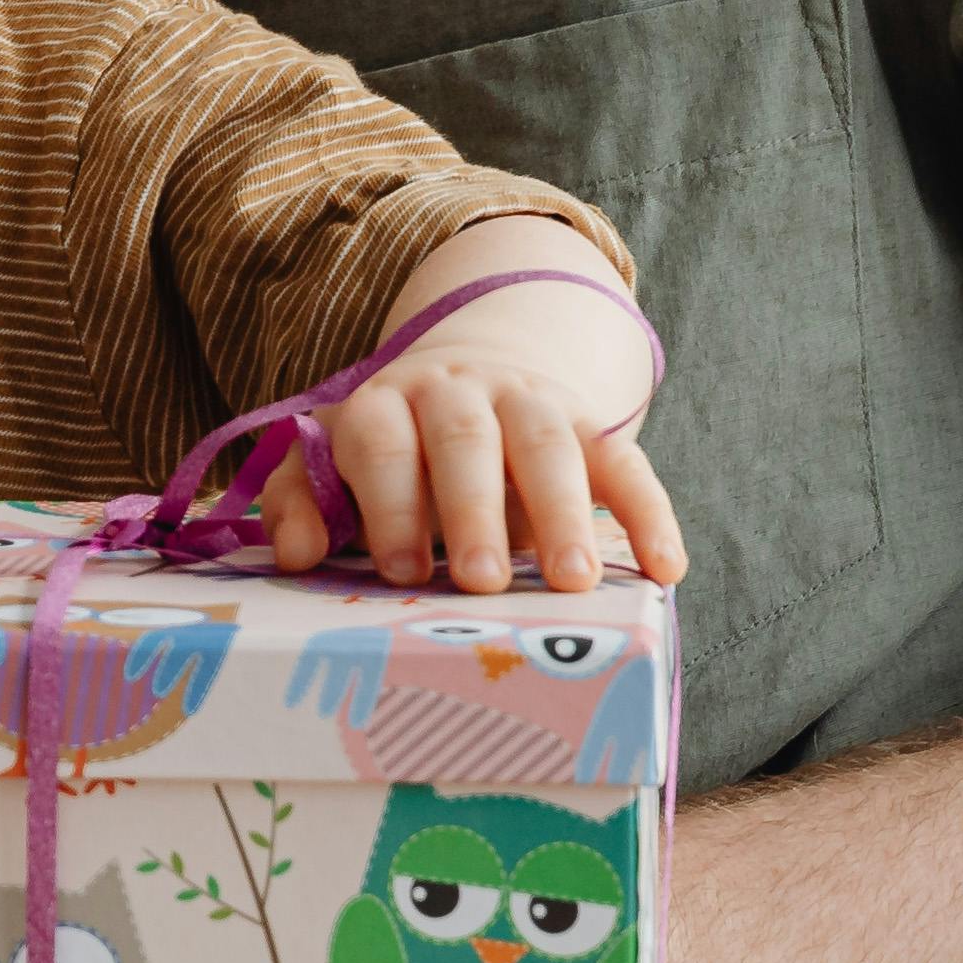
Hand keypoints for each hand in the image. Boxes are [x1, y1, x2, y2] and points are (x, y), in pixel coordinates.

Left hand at [268, 284, 685, 594]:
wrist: (470, 380)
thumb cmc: (391, 453)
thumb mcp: (334, 465)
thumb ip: (304, 502)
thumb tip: (297, 553)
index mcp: (386, 402)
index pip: (383, 442)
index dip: (391, 504)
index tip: (400, 572)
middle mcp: (457, 390)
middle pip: (466, 442)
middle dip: (474, 512)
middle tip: (480, 581)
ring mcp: (530, 400)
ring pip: (549, 445)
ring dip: (563, 513)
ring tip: (573, 582)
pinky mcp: (591, 424)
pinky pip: (626, 462)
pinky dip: (650, 513)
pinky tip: (665, 569)